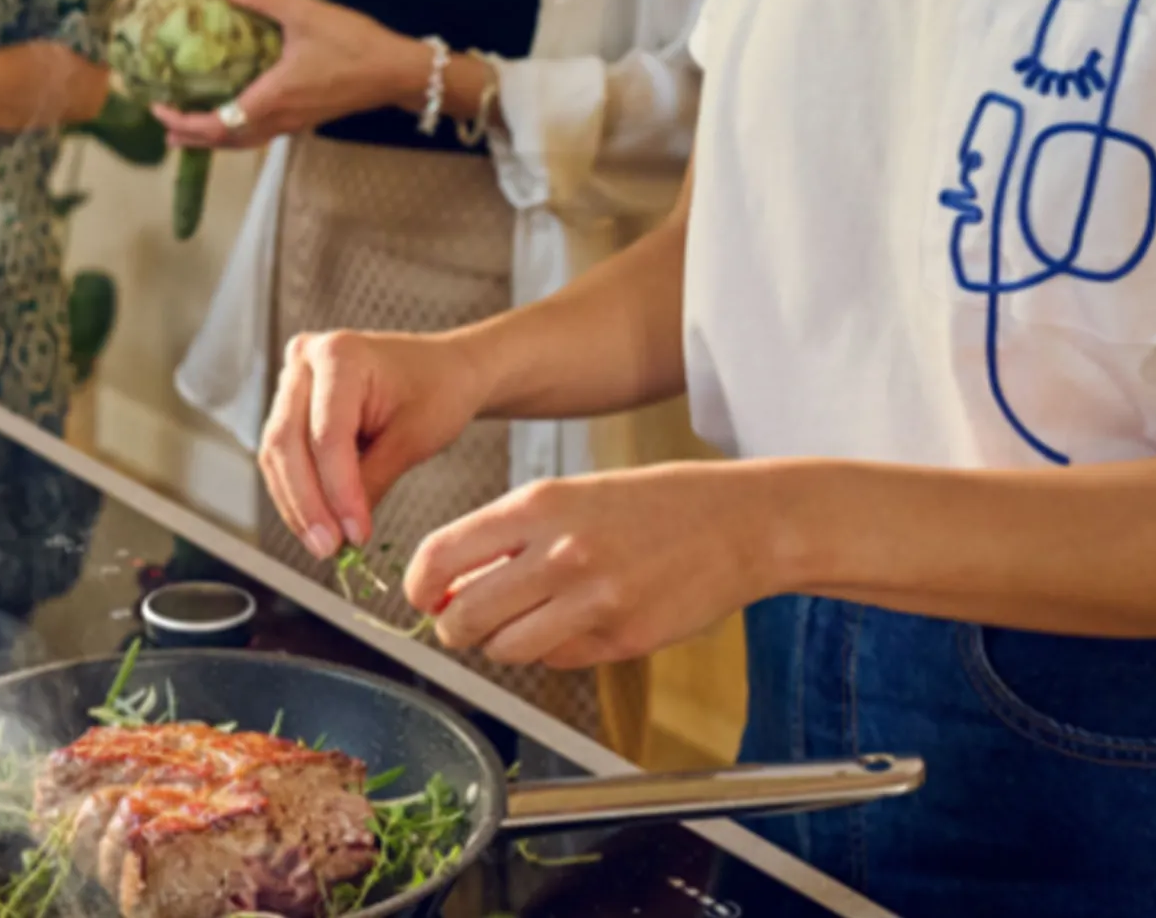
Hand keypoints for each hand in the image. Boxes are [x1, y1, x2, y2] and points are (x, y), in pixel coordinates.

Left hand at [155, 0, 423, 150]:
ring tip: (191, 132)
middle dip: (193, 137)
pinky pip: (262, 134)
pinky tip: (236, 115)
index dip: (184, 122)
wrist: (397, 71)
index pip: (217, 124)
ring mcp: (295, 124)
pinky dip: (238, 131)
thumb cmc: (352, 44)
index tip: (160, 110)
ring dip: (215, 138)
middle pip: (227, 141)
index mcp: (272, 97)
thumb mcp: (303, 13)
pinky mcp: (306, 120)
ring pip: (246, 140)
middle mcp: (279, 119)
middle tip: (165, 128)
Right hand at [261, 329, 492, 557]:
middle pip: (288, 443)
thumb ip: (372, 482)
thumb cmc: (440, 389)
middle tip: (329, 548)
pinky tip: (319, 520)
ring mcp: (294, 378)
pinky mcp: (292, 401)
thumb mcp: (415, 438)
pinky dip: (300, 490)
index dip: (337, 491)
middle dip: (308, 504)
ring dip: (298, 503)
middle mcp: (306, 359)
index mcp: (341, 354)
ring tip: (325, 542)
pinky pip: (284, 453)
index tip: (353, 534)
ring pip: (278, 453)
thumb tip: (342, 531)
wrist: (447, 367)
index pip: (327, 436)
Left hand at [407, 463, 775, 670]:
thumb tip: (448, 581)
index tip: (420, 595)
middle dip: (452, 627)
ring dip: (501, 645)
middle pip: (461, 616)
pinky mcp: (619, 639)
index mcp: (539, 505)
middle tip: (462, 621)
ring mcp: (591, 601)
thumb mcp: (572, 495)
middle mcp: (559, 553)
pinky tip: (579, 622)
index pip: (439, 554)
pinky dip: (553, 650)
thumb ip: (508, 535)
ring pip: (504, 649)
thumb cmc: (655, 505)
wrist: (739, 522)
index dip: (416, 585)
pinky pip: (556, 659)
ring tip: (525, 621)